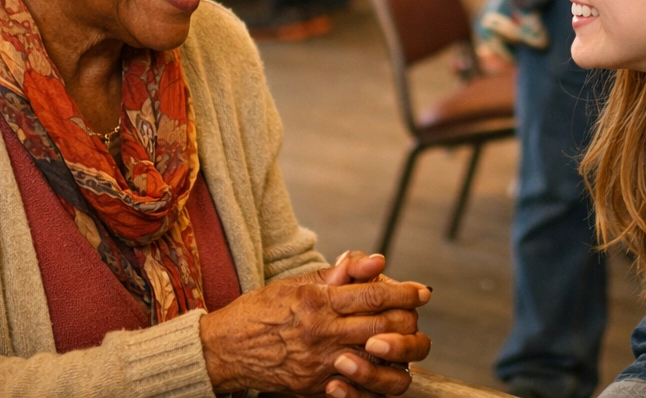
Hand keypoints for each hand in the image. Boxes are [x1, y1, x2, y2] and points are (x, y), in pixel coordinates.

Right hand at [199, 255, 431, 397]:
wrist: (223, 350)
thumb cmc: (259, 311)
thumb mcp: (294, 283)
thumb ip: (336, 274)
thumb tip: (374, 260)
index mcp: (318, 302)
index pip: (374, 295)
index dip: (404, 292)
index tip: (422, 291)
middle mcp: (322, 333)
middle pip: (384, 328)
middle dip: (408, 319)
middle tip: (416, 313)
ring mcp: (320, 364)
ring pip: (377, 362)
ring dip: (399, 352)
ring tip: (403, 340)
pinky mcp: (315, 387)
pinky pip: (356, 389)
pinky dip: (375, 379)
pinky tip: (382, 367)